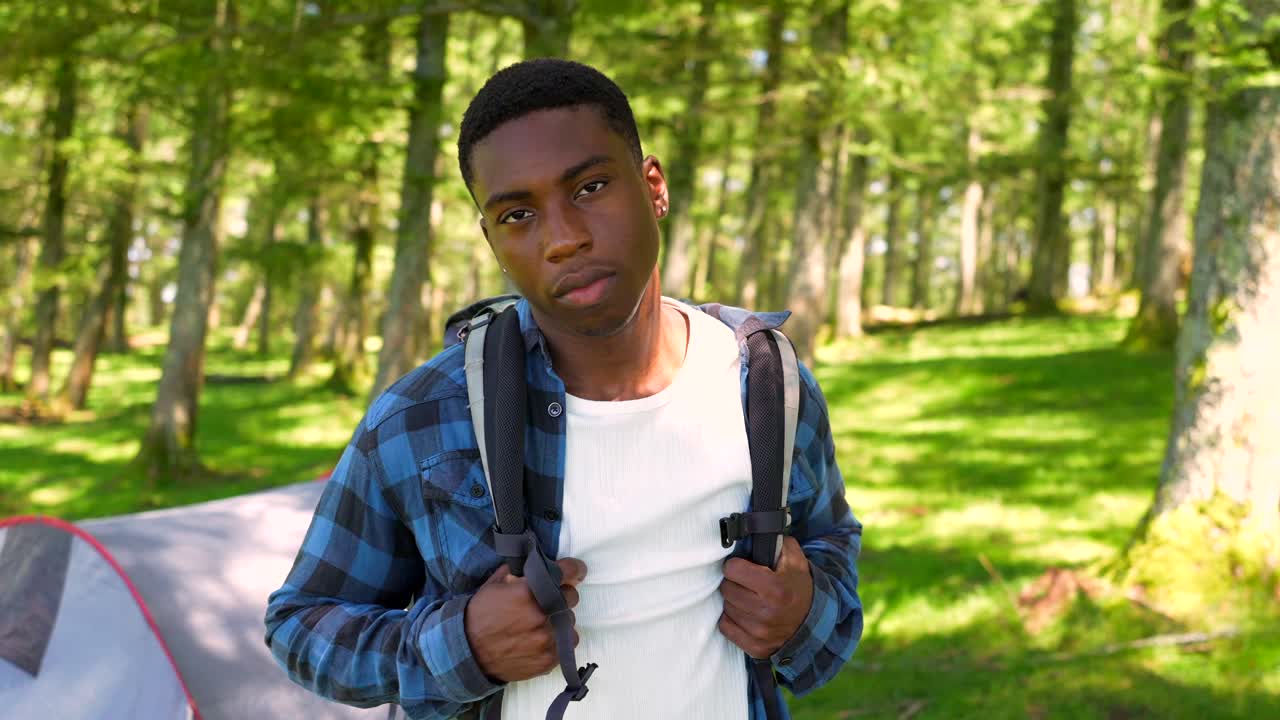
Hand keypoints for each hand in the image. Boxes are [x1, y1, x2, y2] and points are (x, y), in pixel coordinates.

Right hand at [464, 557, 587, 682]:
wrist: (468, 652)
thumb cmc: (479, 615)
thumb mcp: (495, 584)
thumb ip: (518, 572)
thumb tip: (534, 561)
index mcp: (530, 591)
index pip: (567, 572)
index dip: (574, 569)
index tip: (577, 571)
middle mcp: (542, 614)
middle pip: (571, 598)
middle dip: (561, 597)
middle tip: (546, 602)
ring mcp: (547, 639)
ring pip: (570, 623)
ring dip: (559, 621)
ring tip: (540, 625)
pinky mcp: (548, 660)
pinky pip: (566, 646)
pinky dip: (556, 642)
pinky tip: (539, 640)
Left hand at [718, 536, 812, 658]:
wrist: (814, 625)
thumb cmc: (800, 588)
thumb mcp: (796, 561)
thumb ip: (778, 543)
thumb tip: (758, 528)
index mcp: (775, 588)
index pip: (733, 570)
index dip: (736, 565)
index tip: (742, 566)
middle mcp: (766, 612)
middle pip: (726, 588)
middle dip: (733, 582)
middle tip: (744, 582)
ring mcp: (759, 632)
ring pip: (726, 608)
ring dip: (733, 601)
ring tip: (746, 597)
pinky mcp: (754, 647)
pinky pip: (726, 627)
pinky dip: (732, 619)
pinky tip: (744, 614)